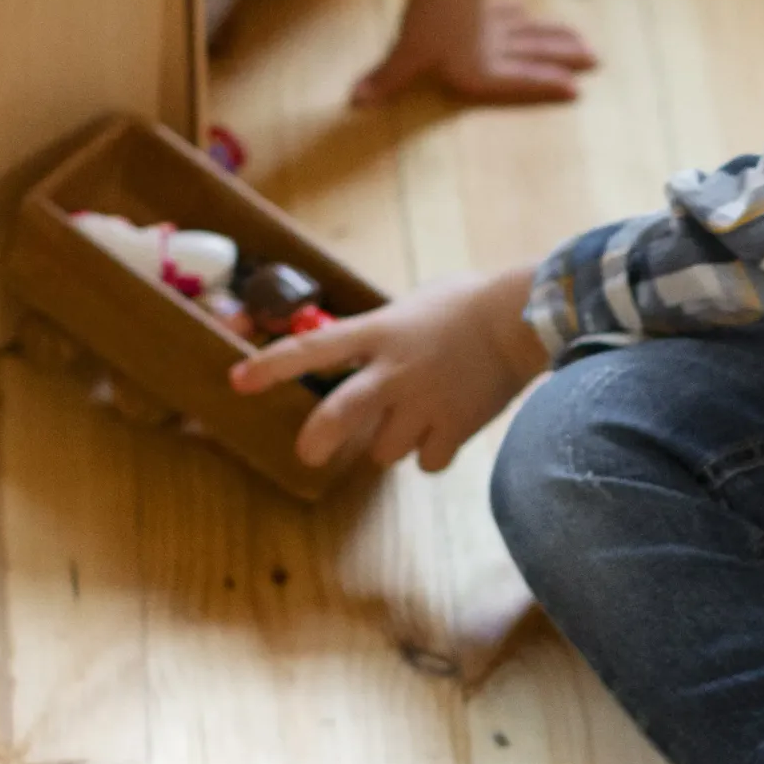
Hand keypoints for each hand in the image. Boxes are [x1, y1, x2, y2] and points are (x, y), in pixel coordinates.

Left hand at [229, 262, 548, 471]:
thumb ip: (382, 332)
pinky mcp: (454, 427)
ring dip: (393, 441)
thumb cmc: (470, 302)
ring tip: (419, 416)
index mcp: (380, 332)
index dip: (271, 366)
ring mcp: (423, 402)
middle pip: (341, 413)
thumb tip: (362, 351)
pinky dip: (432, 452)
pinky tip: (447, 430)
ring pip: (384, 449)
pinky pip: (426, 461)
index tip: (237, 380)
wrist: (525, 318)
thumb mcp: (413, 307)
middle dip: (319, 438)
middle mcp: (394, 371)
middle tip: (308, 454)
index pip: (313, 348)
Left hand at [352, 0, 596, 107]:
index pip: (518, 82)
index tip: (576, 88)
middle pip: (535, 54)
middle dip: (564, 58)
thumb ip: (385, 79)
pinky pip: (506, 11)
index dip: (544, 86)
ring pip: (530, 32)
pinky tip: (524, 10)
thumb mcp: (406, 55)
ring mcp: (491, 24)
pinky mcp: (481, 2)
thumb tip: (355, 100)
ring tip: (580, 38)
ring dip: (554, 36)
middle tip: (596, 58)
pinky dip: (518, 14)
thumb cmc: (431, 21)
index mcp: (481, 70)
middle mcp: (493, 49)